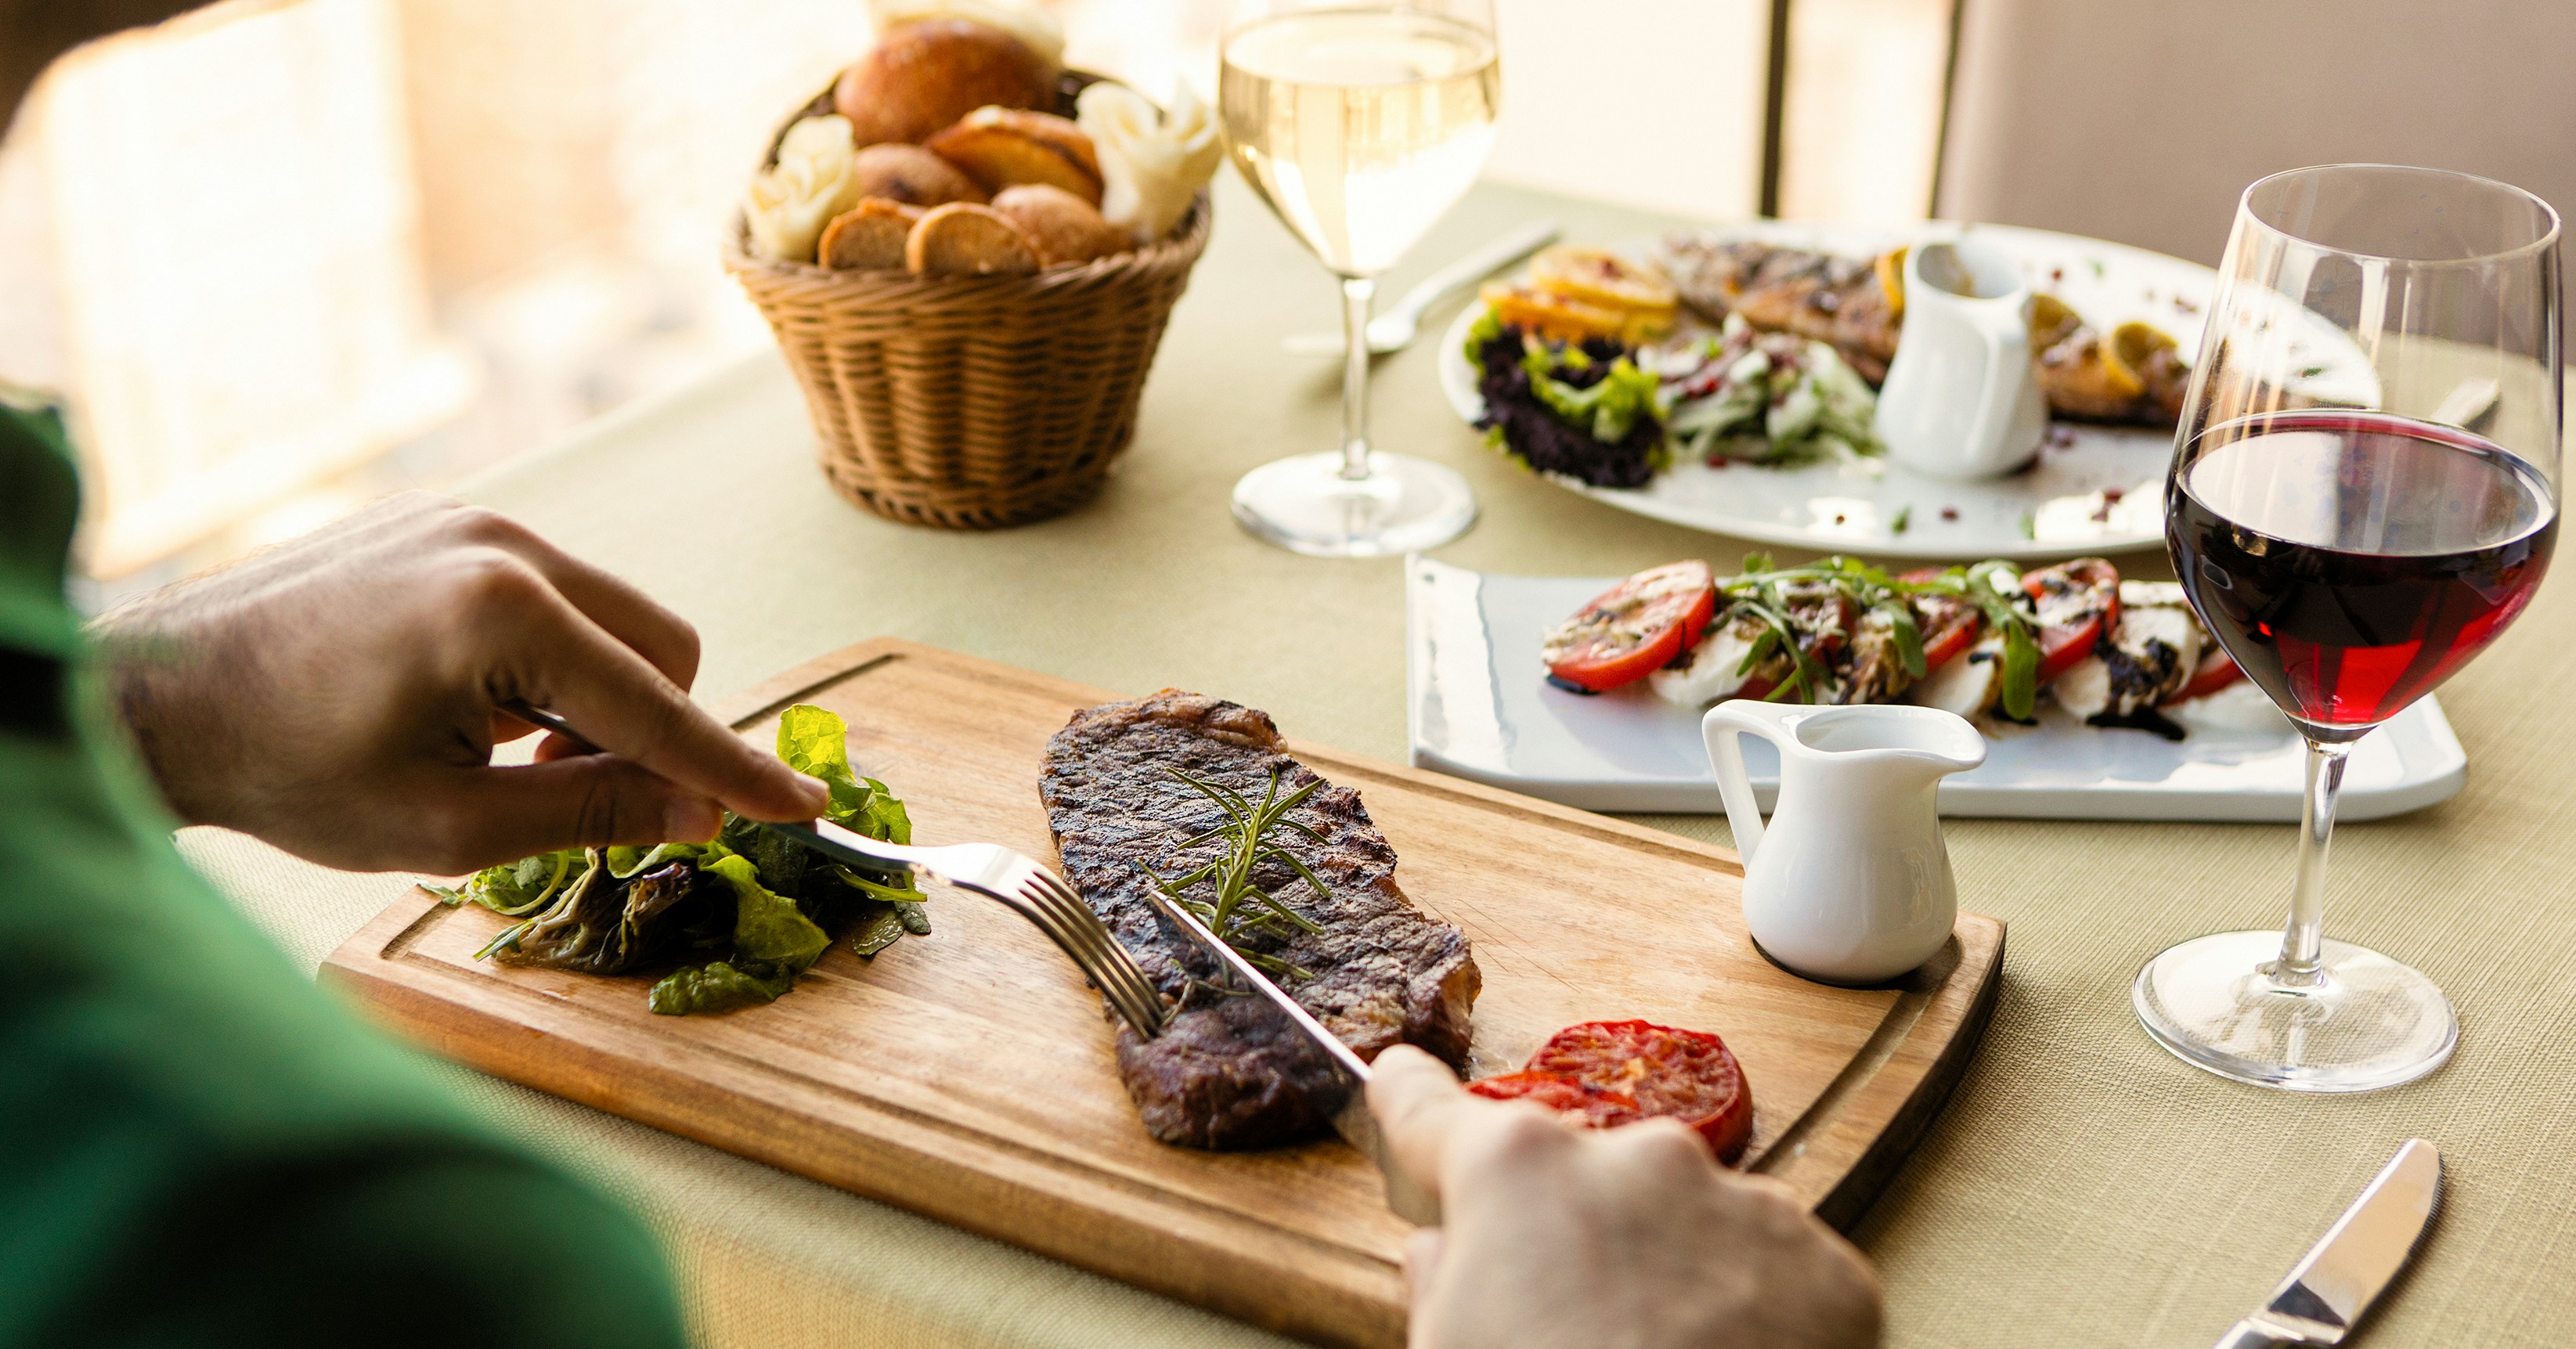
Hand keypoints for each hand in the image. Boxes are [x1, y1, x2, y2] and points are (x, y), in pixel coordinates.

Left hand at [94, 493, 826, 872]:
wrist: (159, 696)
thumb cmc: (291, 771)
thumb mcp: (449, 828)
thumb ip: (592, 815)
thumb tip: (703, 809)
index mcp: (502, 611)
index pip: (659, 705)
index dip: (734, 770)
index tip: (806, 811)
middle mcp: (505, 541)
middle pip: (662, 646)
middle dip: (644, 731)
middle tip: (553, 795)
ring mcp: (477, 519)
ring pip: (616, 619)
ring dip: (593, 699)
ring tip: (497, 751)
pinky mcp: (450, 520)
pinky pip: (557, 593)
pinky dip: (549, 660)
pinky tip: (467, 702)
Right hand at [1369, 1045, 1881, 1348]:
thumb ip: (1438, 1287)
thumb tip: (1444, 1255)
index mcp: (1518, 1173)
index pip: (1436, 1113)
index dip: (1411, 1099)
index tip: (1402, 1075)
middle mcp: (1637, 1159)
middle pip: (1582, 1182)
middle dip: (1573, 1237)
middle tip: (1565, 1326)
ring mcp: (1741, 1206)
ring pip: (1686, 1225)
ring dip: (1668, 1275)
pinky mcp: (1824, 1266)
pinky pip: (1769, 1274)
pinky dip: (1750, 1316)